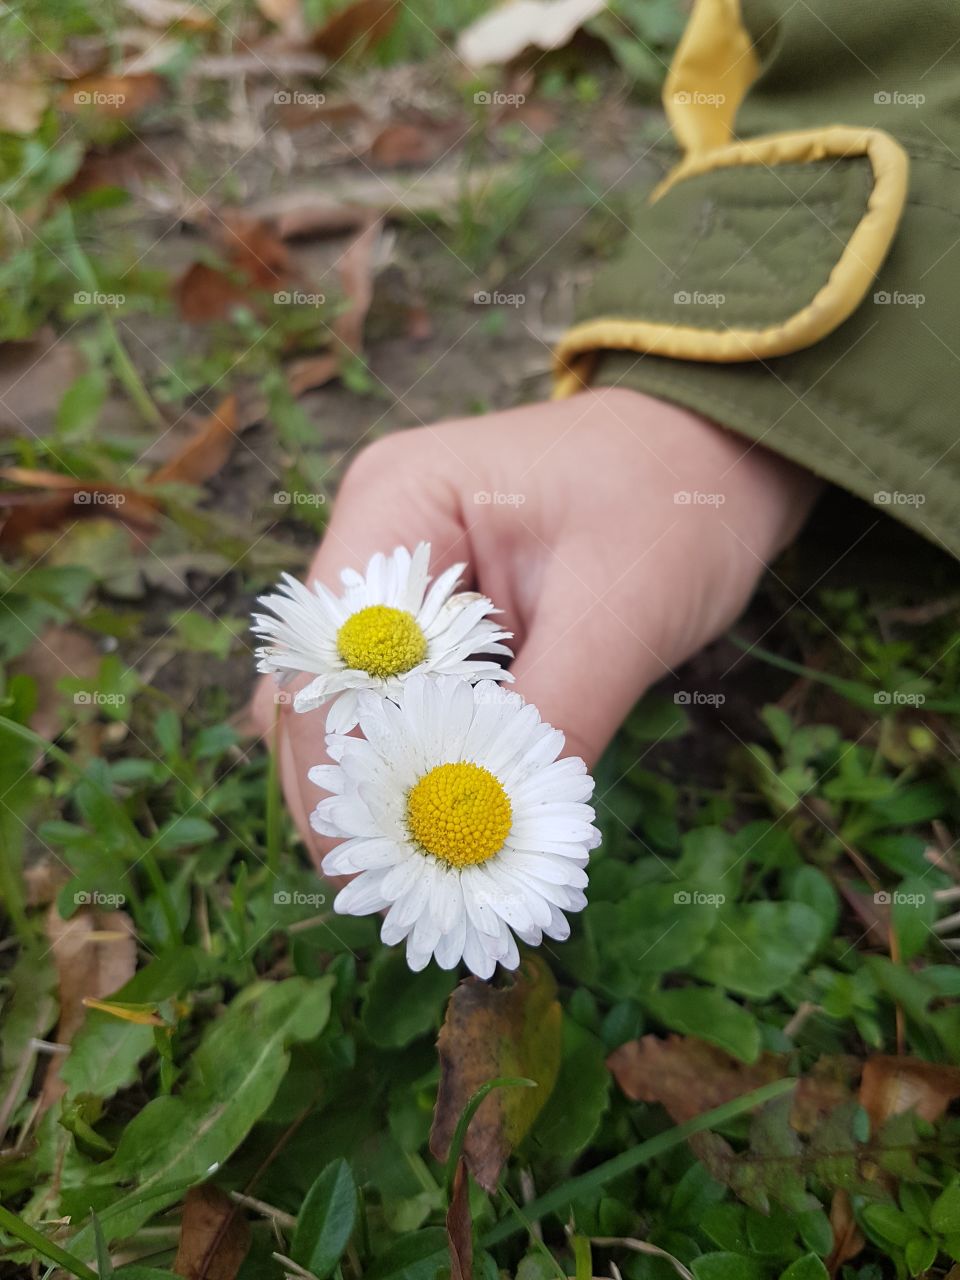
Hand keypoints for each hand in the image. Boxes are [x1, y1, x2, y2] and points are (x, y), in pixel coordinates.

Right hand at [252, 387, 818, 861]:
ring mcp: (403, 581)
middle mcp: (376, 539)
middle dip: (356, 789)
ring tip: (421, 870)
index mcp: (397, 506)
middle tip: (397, 889)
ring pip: (358, 707)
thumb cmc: (677, 503)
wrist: (722, 452)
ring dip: (387, 784)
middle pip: (324, 689)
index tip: (378, 867)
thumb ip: (549, 721)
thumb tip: (479, 838)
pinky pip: (411, 703)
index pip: (330, 658)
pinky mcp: (439, 618)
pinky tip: (449, 822)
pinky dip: (428, 762)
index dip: (344, 766)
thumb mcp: (622, 611)